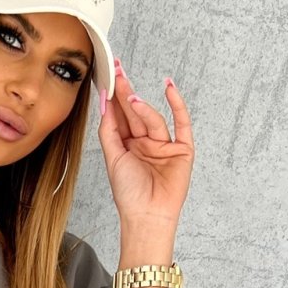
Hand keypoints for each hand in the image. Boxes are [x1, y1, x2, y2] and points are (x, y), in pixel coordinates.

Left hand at [96, 59, 193, 228]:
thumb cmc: (129, 194)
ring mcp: (164, 146)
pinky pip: (181, 124)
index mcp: (128, 147)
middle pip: (136, 113)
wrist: (147, 216)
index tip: (107, 78)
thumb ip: (109, 130)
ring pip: (153, 119)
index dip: (114, 99)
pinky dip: (177, 106)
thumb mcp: (113, 158)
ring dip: (142, 107)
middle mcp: (146, 144)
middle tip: (118, 71)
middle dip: (126, 93)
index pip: (121, 117)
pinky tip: (169, 88)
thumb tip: (104, 104)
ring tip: (131, 97)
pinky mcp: (182, 150)